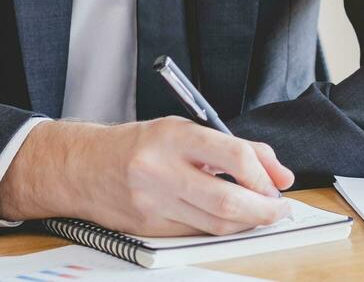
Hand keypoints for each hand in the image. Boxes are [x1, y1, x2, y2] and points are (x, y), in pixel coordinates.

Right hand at [0, 117, 295, 234]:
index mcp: (174, 137)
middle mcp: (161, 171)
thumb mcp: (187, 130)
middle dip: (263, 210)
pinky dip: (220, 228)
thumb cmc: (141, 144)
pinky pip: (197, 233)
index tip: (277, 184)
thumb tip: (279, 175)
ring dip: (247, 222)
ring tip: (260, 213)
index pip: (234, 156)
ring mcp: (153, 204)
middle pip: (227, 201)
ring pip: (215, 224)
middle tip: (278, 208)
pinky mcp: (150, 229)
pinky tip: (229, 218)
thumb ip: (237, 148)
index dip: (263, 175)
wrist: (84, 167)